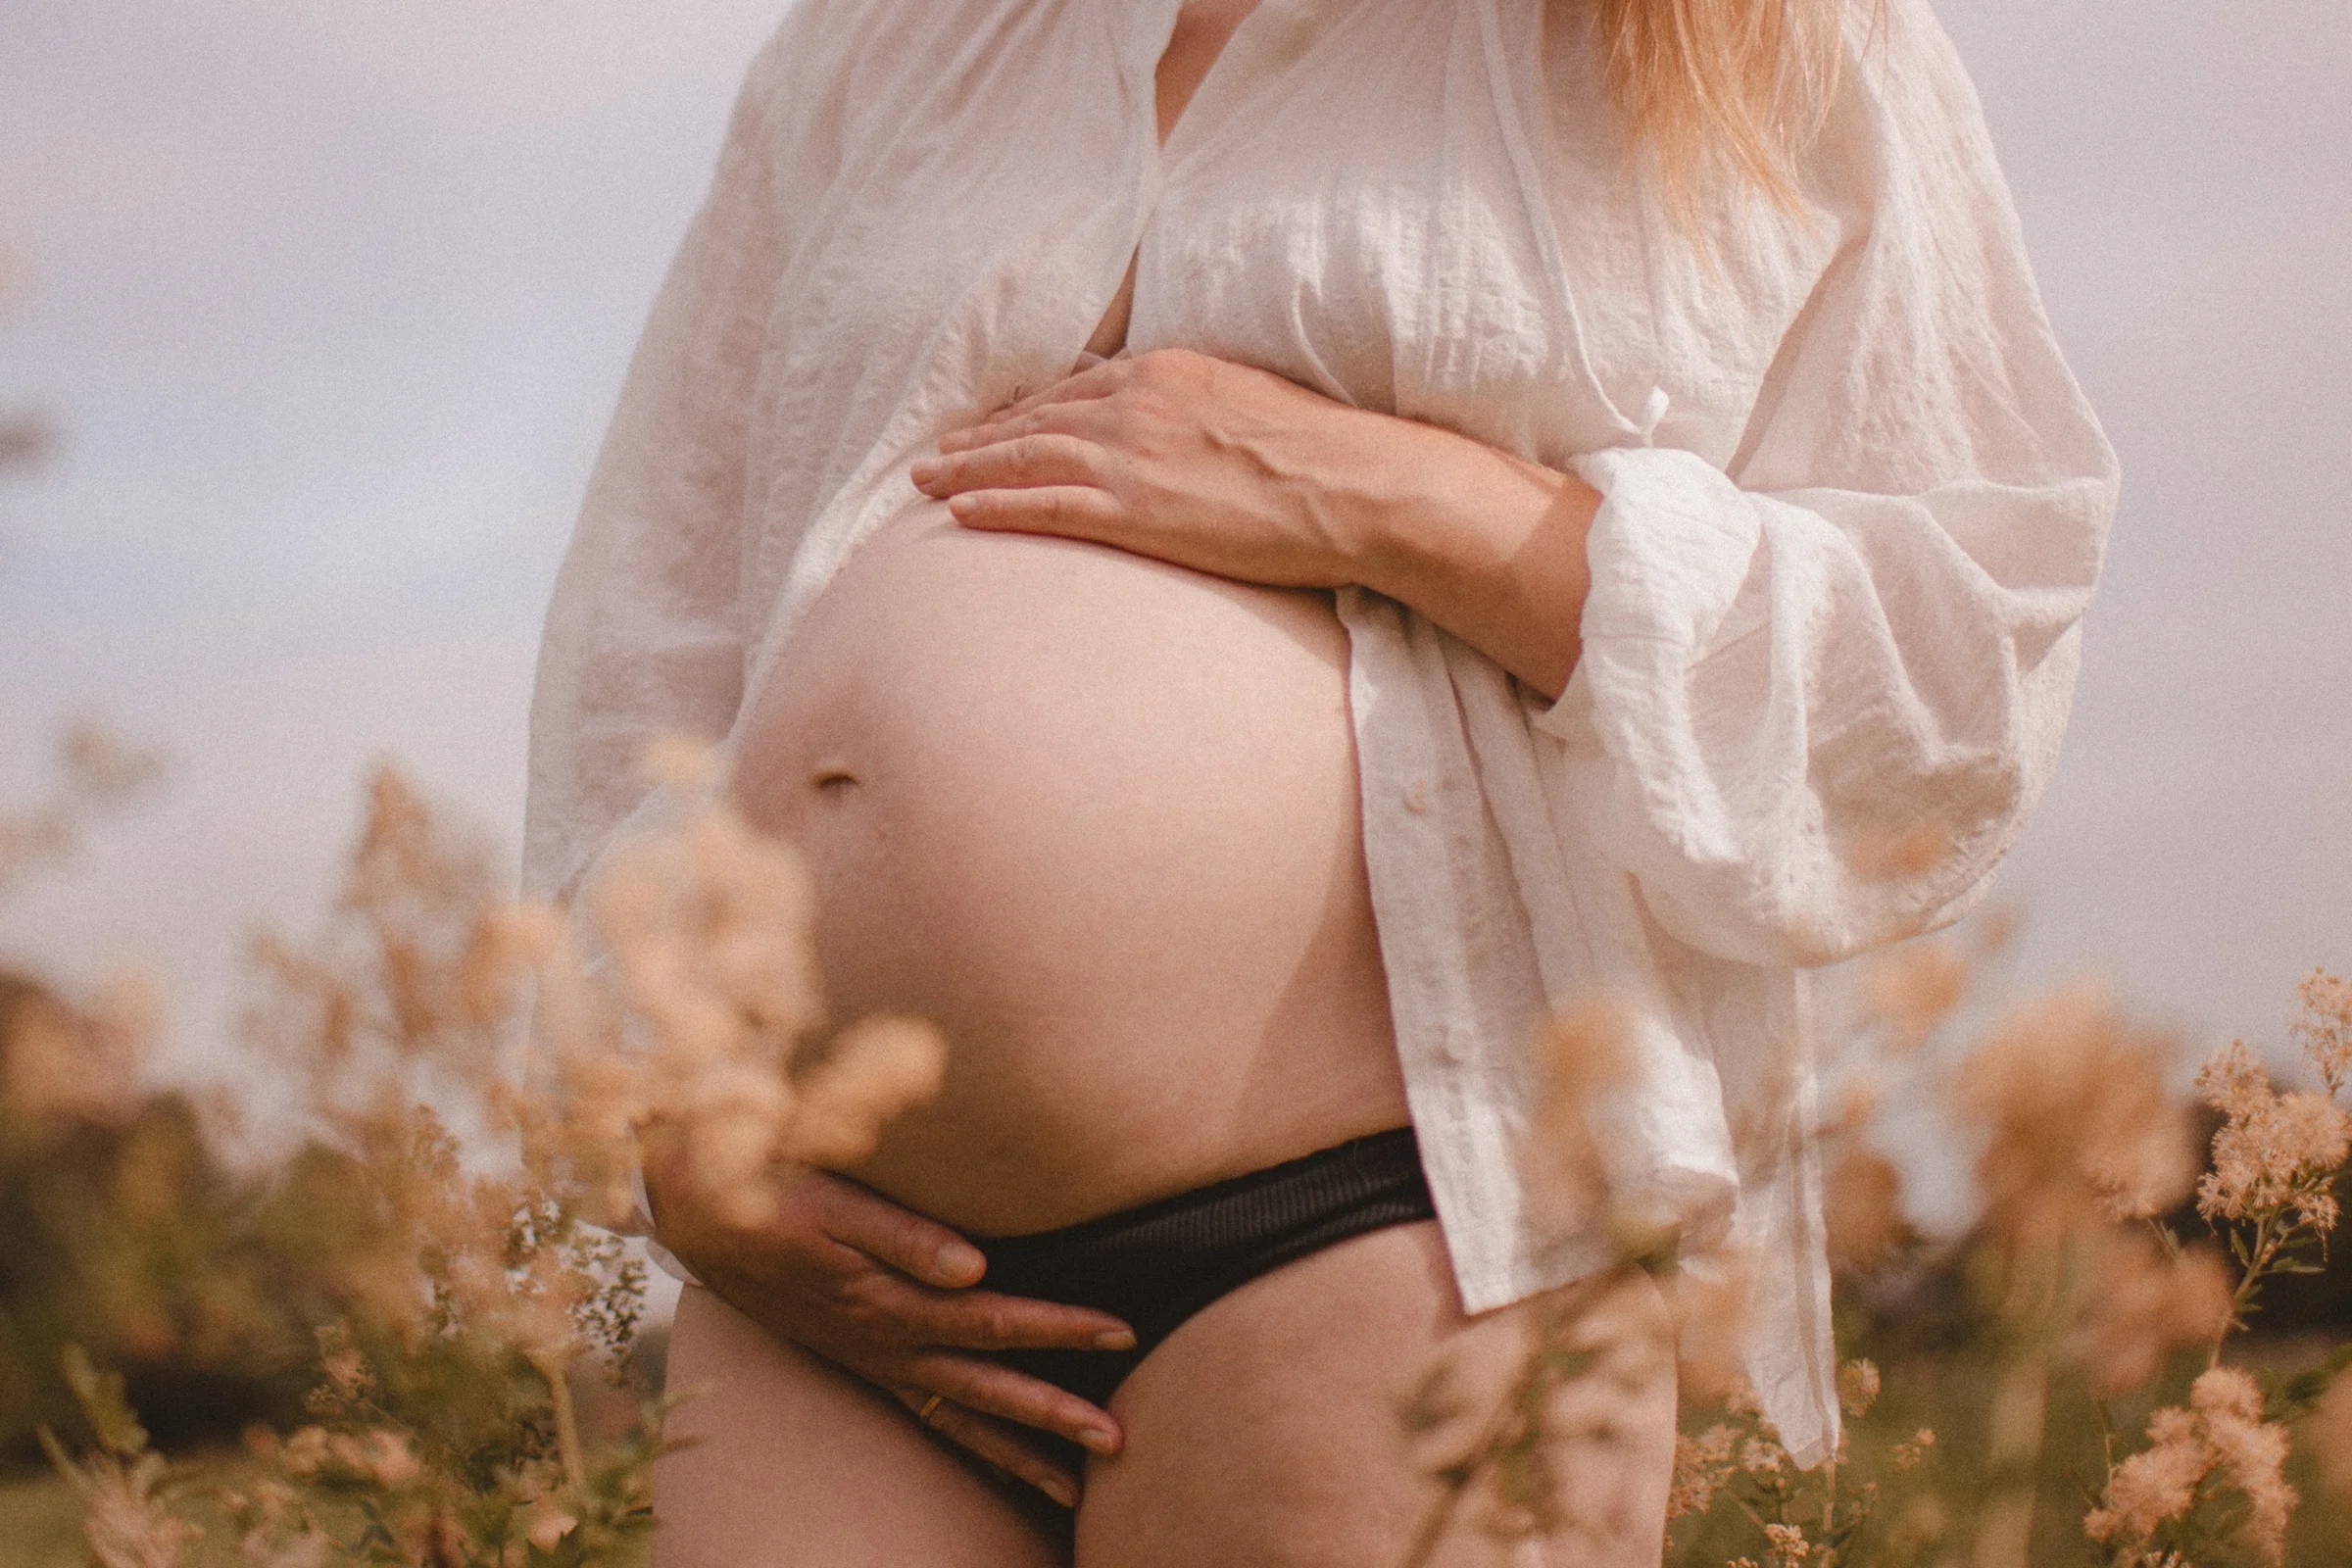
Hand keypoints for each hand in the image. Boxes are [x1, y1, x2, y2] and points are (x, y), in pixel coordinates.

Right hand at [646, 1153, 1134, 1507]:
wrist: (704, 1214)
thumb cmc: (778, 1194)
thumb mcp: (836, 1203)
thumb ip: (906, 1235)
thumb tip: (974, 1266)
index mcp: (892, 1304)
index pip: (996, 1320)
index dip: (1060, 1327)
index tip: (1123, 1330)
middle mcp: (889, 1345)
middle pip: (988, 1390)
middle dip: (1055, 1418)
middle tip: (1119, 1443)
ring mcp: (876, 1359)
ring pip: (960, 1416)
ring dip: (1019, 1450)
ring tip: (1075, 1487)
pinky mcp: (865, 1358)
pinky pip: (930, 1414)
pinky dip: (973, 1441)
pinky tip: (1004, 1460)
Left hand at [910, 347, 1395, 588]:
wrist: (1349, 486)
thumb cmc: (1320, 452)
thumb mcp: (1250, 403)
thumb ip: (1201, 409)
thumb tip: (1187, 428)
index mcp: (1164, 372)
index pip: (1075, 389)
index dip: (1026, 411)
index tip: (993, 427)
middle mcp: (1133, 404)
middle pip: (1035, 419)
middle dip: (980, 438)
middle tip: (935, 453)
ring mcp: (1127, 457)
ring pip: (1024, 457)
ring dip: (967, 469)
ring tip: (925, 481)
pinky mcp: (1132, 511)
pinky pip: (1042, 506)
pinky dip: (994, 506)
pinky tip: (957, 512)